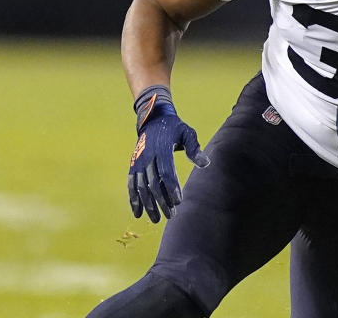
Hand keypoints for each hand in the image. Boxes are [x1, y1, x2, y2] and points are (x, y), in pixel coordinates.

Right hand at [128, 86, 209, 222]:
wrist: (153, 119)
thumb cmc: (175, 128)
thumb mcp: (187, 133)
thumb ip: (195, 148)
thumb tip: (206, 164)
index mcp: (161, 148)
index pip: (166, 171)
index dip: (171, 187)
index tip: (178, 201)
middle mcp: (147, 156)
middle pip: (153, 183)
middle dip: (161, 200)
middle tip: (171, 215)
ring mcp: (138, 162)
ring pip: (141, 187)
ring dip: (148, 204)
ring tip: (156, 219)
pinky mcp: (133, 166)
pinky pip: (131, 185)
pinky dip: (133, 199)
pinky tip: (138, 214)